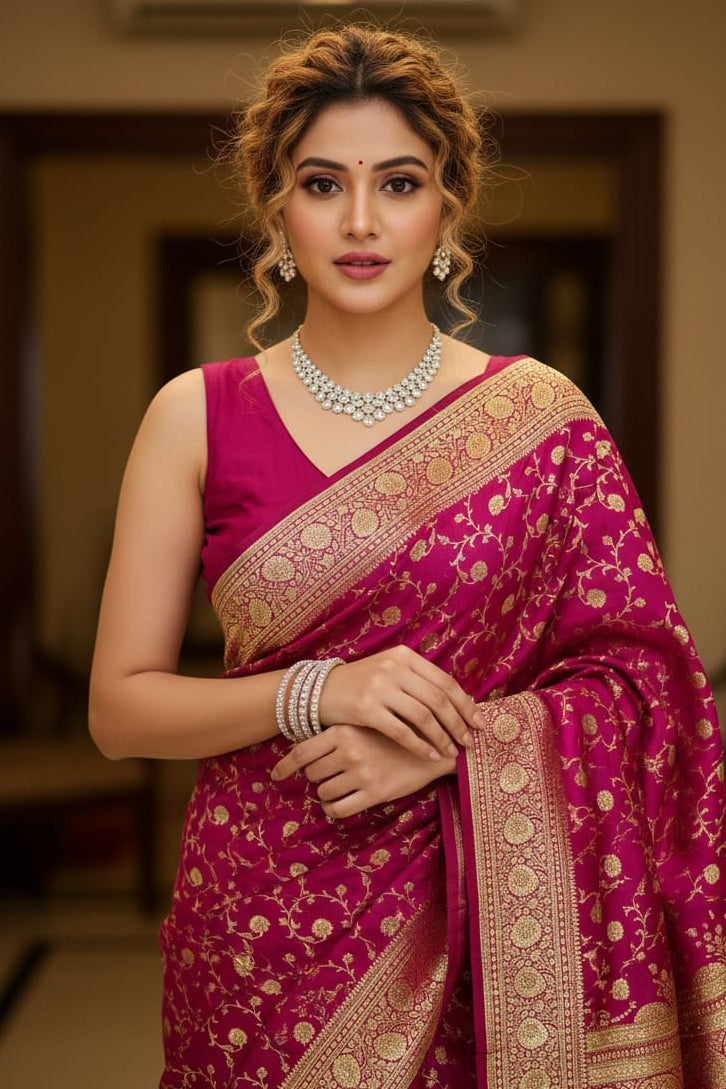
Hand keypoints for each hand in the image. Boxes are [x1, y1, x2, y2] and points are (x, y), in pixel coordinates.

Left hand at [271, 724, 456, 817]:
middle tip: (332, 773)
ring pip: (323, 793)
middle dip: (317, 777)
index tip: (275, 776)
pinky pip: (338, 809)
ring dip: (328, 793)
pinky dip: (334, 809)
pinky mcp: (374, 793)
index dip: (284, 767)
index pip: (301, 752)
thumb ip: (337, 734)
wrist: (434, 745)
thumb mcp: (365, 724)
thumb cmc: (395, 733)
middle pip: (312, 774)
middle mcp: (349, 751)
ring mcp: (361, 773)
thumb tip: (304, 751)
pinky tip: (342, 803)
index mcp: (343, 731)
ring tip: (342, 785)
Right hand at [318, 646, 484, 761]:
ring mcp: (380, 687)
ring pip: (424, 716)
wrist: (319, 690)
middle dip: (459, 723)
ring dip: (443, 737)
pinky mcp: (367, 709)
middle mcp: (394, 668)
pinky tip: (431, 755)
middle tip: (471, 742)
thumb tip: (459, 702)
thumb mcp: (390, 670)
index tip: (480, 723)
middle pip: (438, 699)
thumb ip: (418, 680)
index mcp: (405, 656)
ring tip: (453, 751)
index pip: (445, 681)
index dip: (466, 704)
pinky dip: (421, 745)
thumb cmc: (361, 684)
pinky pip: (402, 731)